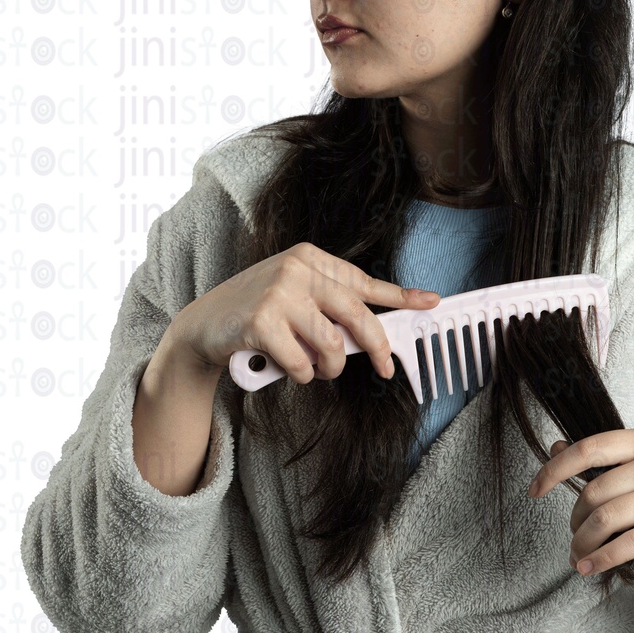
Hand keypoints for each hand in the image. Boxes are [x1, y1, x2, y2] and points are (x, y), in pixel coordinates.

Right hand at [165, 241, 439, 384]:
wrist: (202, 326)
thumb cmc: (257, 311)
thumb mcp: (296, 294)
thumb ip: (332, 305)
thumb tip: (376, 331)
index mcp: (310, 257)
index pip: (363, 281)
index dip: (400, 295)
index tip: (431, 302)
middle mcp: (296, 268)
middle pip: (356, 314)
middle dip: (377, 347)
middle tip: (386, 368)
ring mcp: (278, 293)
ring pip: (331, 345)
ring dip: (329, 368)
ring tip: (316, 369)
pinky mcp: (261, 322)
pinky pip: (302, 363)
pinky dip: (301, 375)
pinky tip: (288, 368)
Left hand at [528, 427, 633, 578]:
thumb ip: (607, 459)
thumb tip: (555, 447)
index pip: (590, 448)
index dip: (556, 469)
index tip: (534, 489)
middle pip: (596, 490)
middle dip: (575, 520)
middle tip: (574, 537)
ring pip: (608, 517)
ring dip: (584, 543)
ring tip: (578, 557)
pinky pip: (629, 542)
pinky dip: (603, 558)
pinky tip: (591, 567)